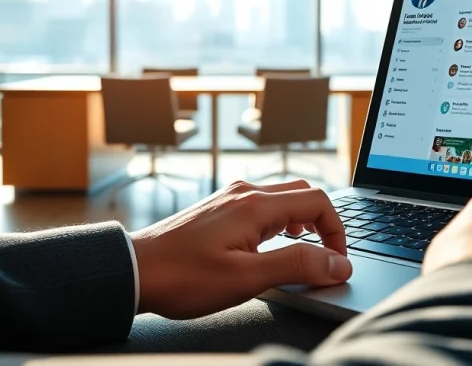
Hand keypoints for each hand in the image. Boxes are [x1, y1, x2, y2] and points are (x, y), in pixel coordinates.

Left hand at [130, 180, 352, 318]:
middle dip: (323, 222)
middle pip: (303, 193)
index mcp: (255, 206)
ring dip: (301, 220)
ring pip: (282, 197)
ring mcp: (229, 199)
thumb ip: (296, 266)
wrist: (133, 272)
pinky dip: (279, 221)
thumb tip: (337, 264)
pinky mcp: (218, 209)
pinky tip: (270, 244)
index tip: (337, 260)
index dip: (337, 231)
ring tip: (303, 250)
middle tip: (325, 254)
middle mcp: (244, 193)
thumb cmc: (183, 278)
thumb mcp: (246, 279)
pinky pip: (262, 205)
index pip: (318, 201)